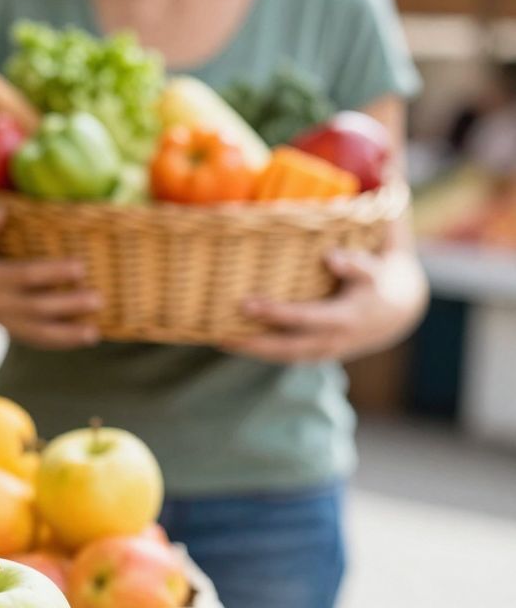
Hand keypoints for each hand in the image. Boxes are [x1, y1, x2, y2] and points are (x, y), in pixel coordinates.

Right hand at [0, 206, 100, 348]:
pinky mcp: (10, 330)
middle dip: (68, 305)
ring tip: (94, 333)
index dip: (53, 273)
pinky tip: (86, 338)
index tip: (81, 267)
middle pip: (37, 307)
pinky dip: (60, 342)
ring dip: (67, 334)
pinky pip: (36, 340)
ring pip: (37, 332)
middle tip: (98, 299)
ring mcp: (4, 321)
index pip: (25, 276)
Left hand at [229, 248, 426, 363]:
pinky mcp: (317, 353)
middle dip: (253, 343)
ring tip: (216, 338)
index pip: (305, 319)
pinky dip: (260, 351)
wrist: (397, 311)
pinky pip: (285, 355)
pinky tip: (231, 341)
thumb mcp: (374, 269)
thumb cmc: (378, 280)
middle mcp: (333, 341)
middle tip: (219, 334)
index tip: (246, 304)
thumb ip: (355, 263)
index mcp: (346, 319)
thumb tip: (331, 256)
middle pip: (288, 348)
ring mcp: (324, 352)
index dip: (276, 314)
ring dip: (250, 351)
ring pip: (283, 356)